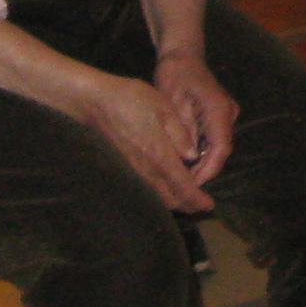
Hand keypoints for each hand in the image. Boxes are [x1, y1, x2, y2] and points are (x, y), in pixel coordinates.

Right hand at [77, 71, 217, 212]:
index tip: (209, 205)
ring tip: (186, 198)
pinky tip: (164, 186)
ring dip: (173, 201)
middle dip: (187, 206)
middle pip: (170, 200)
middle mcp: (146, 170)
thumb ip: (181, 135)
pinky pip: (145, 191)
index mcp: (160, 155)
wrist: (96, 103)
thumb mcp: (165, 109)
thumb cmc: (132, 100)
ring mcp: (132, 172)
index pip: (183, 187)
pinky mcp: (123, 169)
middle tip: (200, 205)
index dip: (197, 200)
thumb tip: (193, 156)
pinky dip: (159, 195)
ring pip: (156, 198)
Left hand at [149, 50, 237, 188]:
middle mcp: (228, 113)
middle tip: (182, 187)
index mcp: (219, 110)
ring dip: (203, 164)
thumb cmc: (175, 74)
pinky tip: (186, 162)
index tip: (191, 185)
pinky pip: (214, 140)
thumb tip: (191, 158)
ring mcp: (226, 114)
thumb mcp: (173, 102)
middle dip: (204, 171)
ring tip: (182, 179)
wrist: (182, 54)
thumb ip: (184, 129)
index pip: (220, 149)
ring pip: (218, 147)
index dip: (208, 171)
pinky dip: (202, 153)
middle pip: (221, 151)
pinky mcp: (220, 116)